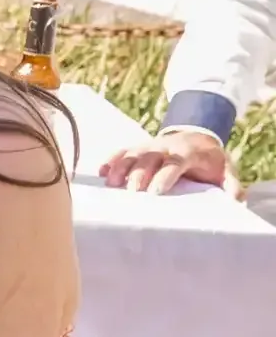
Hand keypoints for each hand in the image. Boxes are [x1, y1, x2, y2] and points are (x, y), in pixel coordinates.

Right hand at [100, 130, 241, 197]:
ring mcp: (149, 146)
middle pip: (148, 158)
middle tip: (130, 192)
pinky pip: (122, 151)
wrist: (197, 137)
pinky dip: (111, 160)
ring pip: (132, 153)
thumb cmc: (209, 161)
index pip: (173, 163)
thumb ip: (230, 183)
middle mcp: (165, 147)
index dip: (164, 176)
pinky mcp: (138, 148)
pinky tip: (101, 172)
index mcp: (186, 152)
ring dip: (120, 167)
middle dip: (138, 174)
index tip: (154, 193)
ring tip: (110, 184)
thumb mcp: (225, 169)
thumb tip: (235, 198)